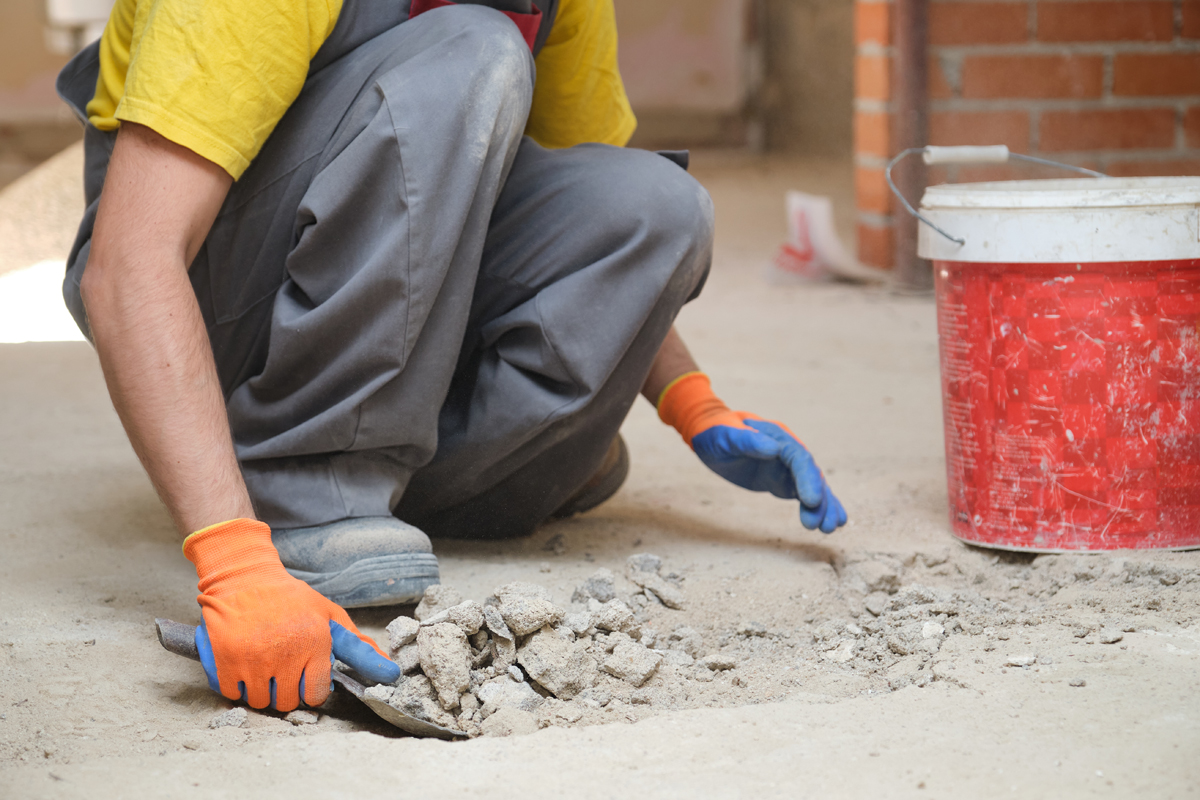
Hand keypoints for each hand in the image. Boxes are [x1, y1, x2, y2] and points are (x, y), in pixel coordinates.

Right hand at [185, 519, 398, 710]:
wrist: (244, 577)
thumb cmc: (289, 598)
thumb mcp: (328, 614)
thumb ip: (356, 643)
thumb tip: (388, 667)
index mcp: (315, 642)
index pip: (316, 693)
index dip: (311, 689)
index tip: (306, 680)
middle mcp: (286, 654)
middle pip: (287, 701)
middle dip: (286, 689)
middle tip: (281, 667)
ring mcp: (254, 660)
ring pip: (260, 701)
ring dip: (261, 689)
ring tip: (262, 663)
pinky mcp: (226, 662)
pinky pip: (234, 694)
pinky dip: (237, 685)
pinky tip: (242, 664)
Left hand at [657, 373, 846, 532]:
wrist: (709, 434)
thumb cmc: (716, 432)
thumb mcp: (725, 435)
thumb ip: (747, 440)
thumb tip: (774, 450)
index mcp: (777, 437)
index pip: (798, 458)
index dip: (808, 479)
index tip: (812, 501)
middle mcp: (788, 451)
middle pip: (811, 475)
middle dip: (820, 499)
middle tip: (824, 525)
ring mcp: (787, 466)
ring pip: (812, 486)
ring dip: (824, 507)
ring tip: (830, 529)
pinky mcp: (782, 480)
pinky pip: (803, 494)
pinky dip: (818, 507)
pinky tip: (829, 524)